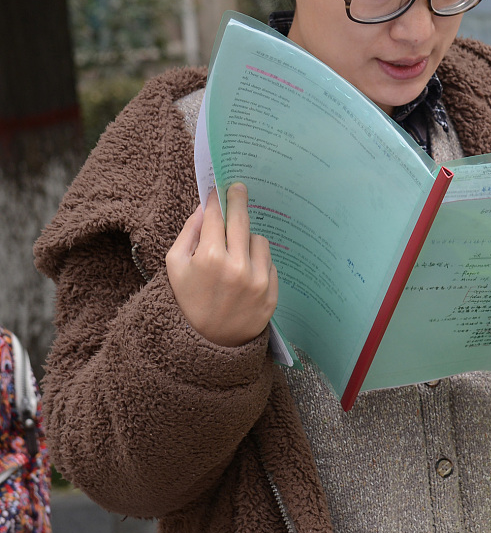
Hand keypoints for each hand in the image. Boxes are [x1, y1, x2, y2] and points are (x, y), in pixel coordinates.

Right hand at [165, 185, 278, 346]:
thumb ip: (189, 234)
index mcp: (211, 258)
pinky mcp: (272, 293)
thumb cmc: (187, 301)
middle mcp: (238, 267)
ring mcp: (259, 280)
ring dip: (247, 240)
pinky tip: (244, 274)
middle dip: (238, 201)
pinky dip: (258, 262)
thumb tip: (206, 207)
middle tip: (238, 188)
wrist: (209, 344)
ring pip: (259, 240)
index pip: (217, 216)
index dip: (217, 200)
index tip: (219, 188)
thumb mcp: (175, 267)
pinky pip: (269, 262)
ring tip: (233, 255)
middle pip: (242, 220)